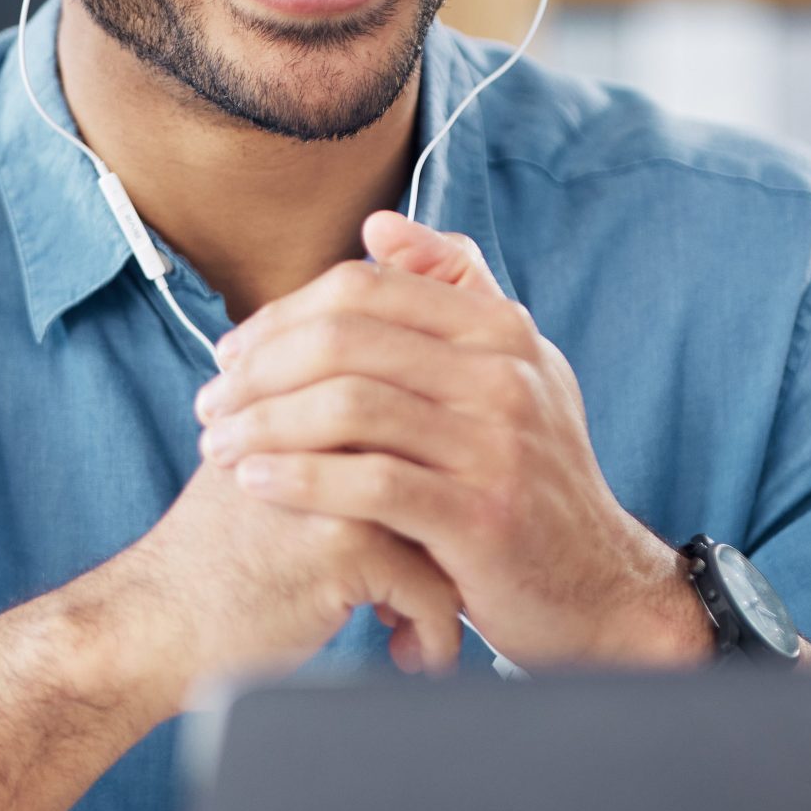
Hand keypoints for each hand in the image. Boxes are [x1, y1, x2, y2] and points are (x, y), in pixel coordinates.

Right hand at [115, 454, 467, 697]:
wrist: (153, 622)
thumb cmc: (211, 556)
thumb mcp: (259, 468)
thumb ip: (320, 444)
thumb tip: (413, 447)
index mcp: (313, 401)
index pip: (421, 427)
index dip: (442, 484)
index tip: (440, 535)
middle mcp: (334, 430)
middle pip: (445, 472)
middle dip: (454, 532)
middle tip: (451, 576)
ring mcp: (343, 483)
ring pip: (449, 528)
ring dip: (450, 586)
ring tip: (424, 622)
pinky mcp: (347, 547)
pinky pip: (433, 590)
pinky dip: (434, 634)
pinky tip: (412, 656)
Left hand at [192, 210, 711, 669]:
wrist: (598, 584)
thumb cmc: (532, 476)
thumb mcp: (513, 369)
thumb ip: (452, 291)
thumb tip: (378, 226)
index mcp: (501, 329)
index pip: (365, 289)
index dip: (282, 316)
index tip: (231, 354)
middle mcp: (507, 374)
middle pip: (346, 341)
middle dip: (260, 370)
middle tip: (212, 404)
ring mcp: (500, 444)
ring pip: (350, 408)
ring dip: (265, 424)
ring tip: (220, 447)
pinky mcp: (483, 516)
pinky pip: (370, 483)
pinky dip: (300, 478)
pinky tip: (256, 483)